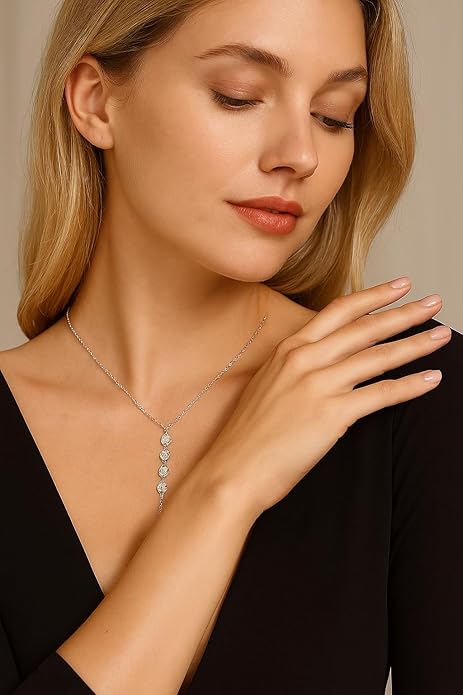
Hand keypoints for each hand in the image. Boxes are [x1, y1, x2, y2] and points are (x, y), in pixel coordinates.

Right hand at [205, 277, 450, 516]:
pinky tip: (430, 378)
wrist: (233, 470)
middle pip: (365, 328)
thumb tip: (328, 365)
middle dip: (404, 313)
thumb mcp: (268, 386)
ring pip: (378, 357)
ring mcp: (318, 385)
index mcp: (288, 350)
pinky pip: (381, 394)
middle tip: (433, 302)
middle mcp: (304, 360)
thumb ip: (296, 368)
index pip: (338, 311)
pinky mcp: (332, 414)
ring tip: (441, 335)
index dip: (373, 296)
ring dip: (416, 344)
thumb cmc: (248, 435)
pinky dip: (411, 386)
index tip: (398, 286)